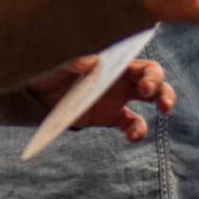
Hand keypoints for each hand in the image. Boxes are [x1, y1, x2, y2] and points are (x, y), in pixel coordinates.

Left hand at [27, 56, 176, 141]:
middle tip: (161, 104)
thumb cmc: (47, 73)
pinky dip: (137, 131)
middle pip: (152, 78)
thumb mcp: (55, 67)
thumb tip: (92, 61)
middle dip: (162, 89)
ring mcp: (117, 97)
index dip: (151, 74)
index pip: (140, 63)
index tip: (146, 87)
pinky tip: (132, 137)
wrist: (36, 97)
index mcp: (111, 62)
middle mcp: (119, 77)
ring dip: (161, 104)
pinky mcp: (111, 117)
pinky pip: (133, 123)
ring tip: (157, 117)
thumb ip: (72, 63)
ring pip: (150, 98)